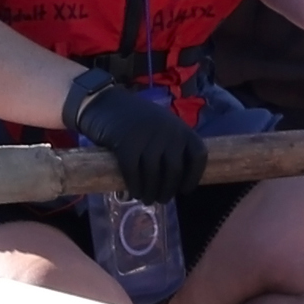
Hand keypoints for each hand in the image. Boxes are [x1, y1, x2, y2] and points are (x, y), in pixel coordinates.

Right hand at [66, 77, 206, 203]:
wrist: (105, 103)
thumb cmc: (136, 121)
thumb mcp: (162, 128)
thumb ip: (171, 147)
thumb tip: (176, 181)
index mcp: (182, 128)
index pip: (198, 156)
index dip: (193, 177)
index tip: (184, 191)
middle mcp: (169, 131)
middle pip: (175, 170)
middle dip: (168, 190)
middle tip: (161, 200)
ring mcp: (148, 137)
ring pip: (154, 174)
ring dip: (150, 192)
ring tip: (146, 199)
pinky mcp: (126, 144)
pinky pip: (133, 173)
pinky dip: (134, 186)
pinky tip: (133, 193)